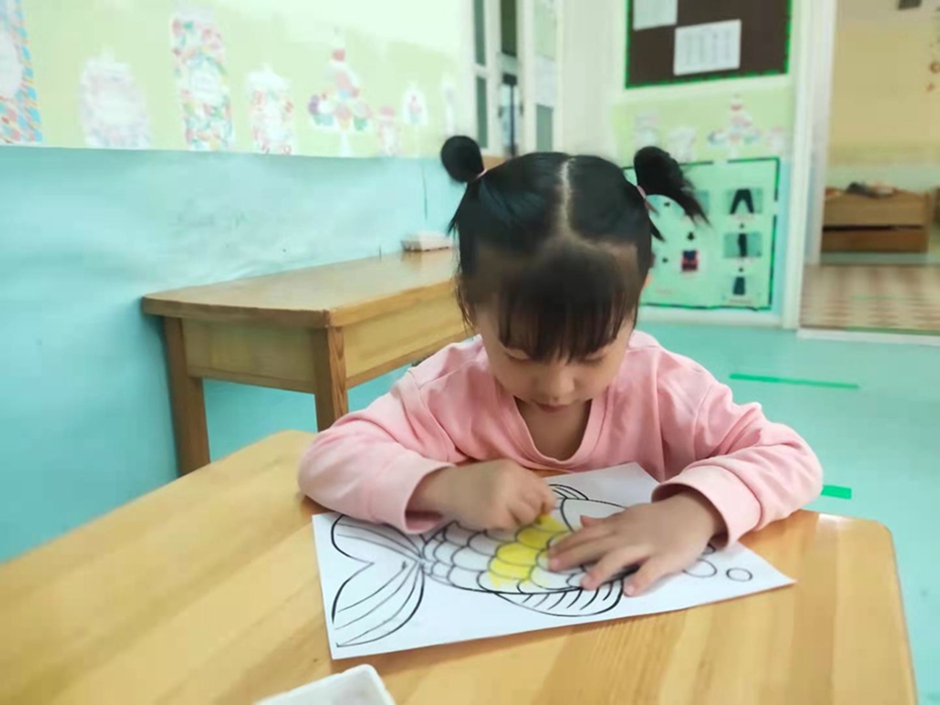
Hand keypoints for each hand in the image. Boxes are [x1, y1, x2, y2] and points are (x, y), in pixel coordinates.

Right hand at [408, 460, 555, 530]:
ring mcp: (502, 499)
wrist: (447, 487)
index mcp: (515, 470)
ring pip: (528, 517)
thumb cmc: (477, 481)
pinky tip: (493, 517)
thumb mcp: (502, 472)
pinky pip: (511, 526)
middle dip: (531, 513)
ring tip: (505, 514)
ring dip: (520, 520)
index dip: (545, 503)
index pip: (545, 491)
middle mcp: (511, 482)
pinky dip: (506, 525)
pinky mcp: (493, 516)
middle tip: (517, 512)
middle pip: (537, 505)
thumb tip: (546, 507)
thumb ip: (524, 484)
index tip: (540, 509)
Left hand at [548, 491, 722, 595]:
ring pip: (620, 557)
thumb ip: (604, 521)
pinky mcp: (666, 558)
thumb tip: (580, 521)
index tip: (548, 554)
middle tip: (551, 567)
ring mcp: (647, 546)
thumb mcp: (627, 516)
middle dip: (573, 556)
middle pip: (596, 545)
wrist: (691, 511)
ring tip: (584, 585)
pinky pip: (652, 570)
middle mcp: (627, 535)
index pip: (587, 534)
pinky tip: (629, 592)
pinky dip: (640, 580)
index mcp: (617, 525)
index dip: (567, 544)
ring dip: (601, 570)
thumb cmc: (656, 518)